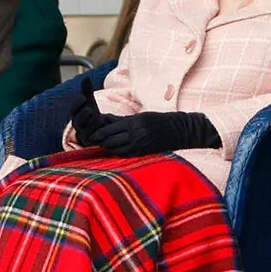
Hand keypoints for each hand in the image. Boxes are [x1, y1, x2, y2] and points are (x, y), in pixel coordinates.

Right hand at [69, 80, 119, 146]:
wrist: (98, 129)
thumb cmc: (92, 114)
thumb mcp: (90, 103)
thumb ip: (87, 92)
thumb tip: (85, 78)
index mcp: (76, 116)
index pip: (73, 110)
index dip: (77, 104)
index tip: (83, 97)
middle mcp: (78, 127)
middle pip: (77, 122)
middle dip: (82, 115)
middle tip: (90, 109)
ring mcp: (84, 135)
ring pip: (85, 131)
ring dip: (91, 124)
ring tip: (97, 117)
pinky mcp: (92, 143)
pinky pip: (93, 139)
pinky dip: (97, 133)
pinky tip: (103, 128)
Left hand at [90, 111, 220, 156]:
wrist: (179, 130)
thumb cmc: (159, 121)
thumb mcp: (140, 117)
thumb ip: (122, 120)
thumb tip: (103, 119)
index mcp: (134, 124)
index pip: (109, 130)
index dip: (98, 133)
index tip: (91, 133)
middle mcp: (135, 136)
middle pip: (110, 141)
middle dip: (101, 141)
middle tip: (94, 139)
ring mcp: (139, 146)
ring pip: (116, 150)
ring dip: (109, 147)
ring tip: (104, 144)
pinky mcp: (142, 153)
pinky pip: (125, 154)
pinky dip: (118, 152)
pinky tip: (116, 149)